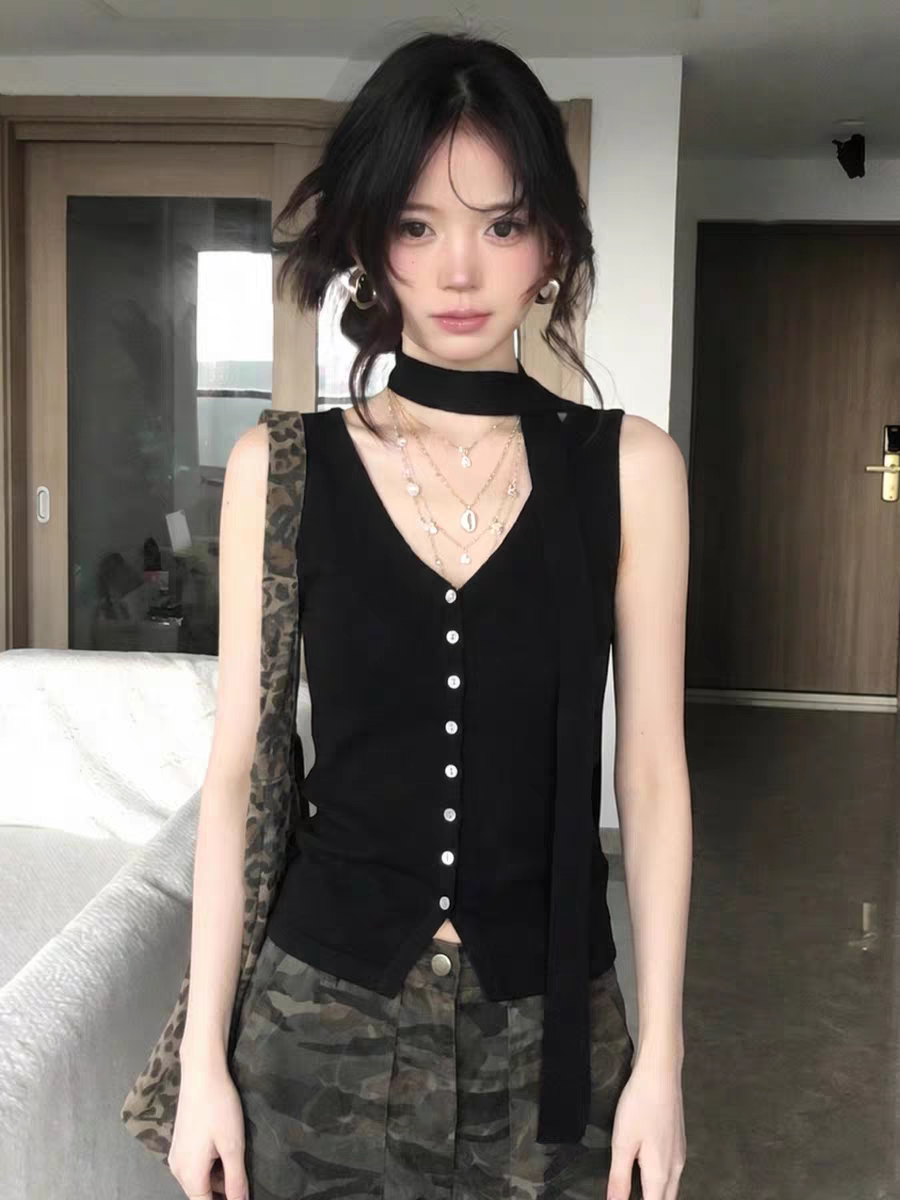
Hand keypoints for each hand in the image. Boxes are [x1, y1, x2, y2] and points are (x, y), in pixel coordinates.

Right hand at [167, 1059, 249, 1199]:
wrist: (201, 1073)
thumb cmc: (219, 1108)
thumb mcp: (233, 1146)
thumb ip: (236, 1181)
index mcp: (189, 1175)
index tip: (241, 1195)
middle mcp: (178, 1169)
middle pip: (201, 1194)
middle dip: (222, 1192)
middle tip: (244, 1180)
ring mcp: (177, 1155)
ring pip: (199, 1179)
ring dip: (218, 1178)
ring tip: (239, 1163)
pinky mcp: (180, 1142)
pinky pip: (195, 1165)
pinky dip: (211, 1165)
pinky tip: (226, 1149)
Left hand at [605, 1054, 685, 1199]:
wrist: (661, 1073)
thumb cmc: (640, 1104)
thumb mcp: (623, 1143)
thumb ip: (619, 1179)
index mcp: (660, 1174)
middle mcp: (675, 1169)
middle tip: (629, 1195)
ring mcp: (679, 1155)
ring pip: (670, 1189)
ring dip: (656, 1195)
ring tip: (637, 1190)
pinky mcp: (678, 1143)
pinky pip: (672, 1174)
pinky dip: (660, 1182)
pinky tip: (647, 1172)